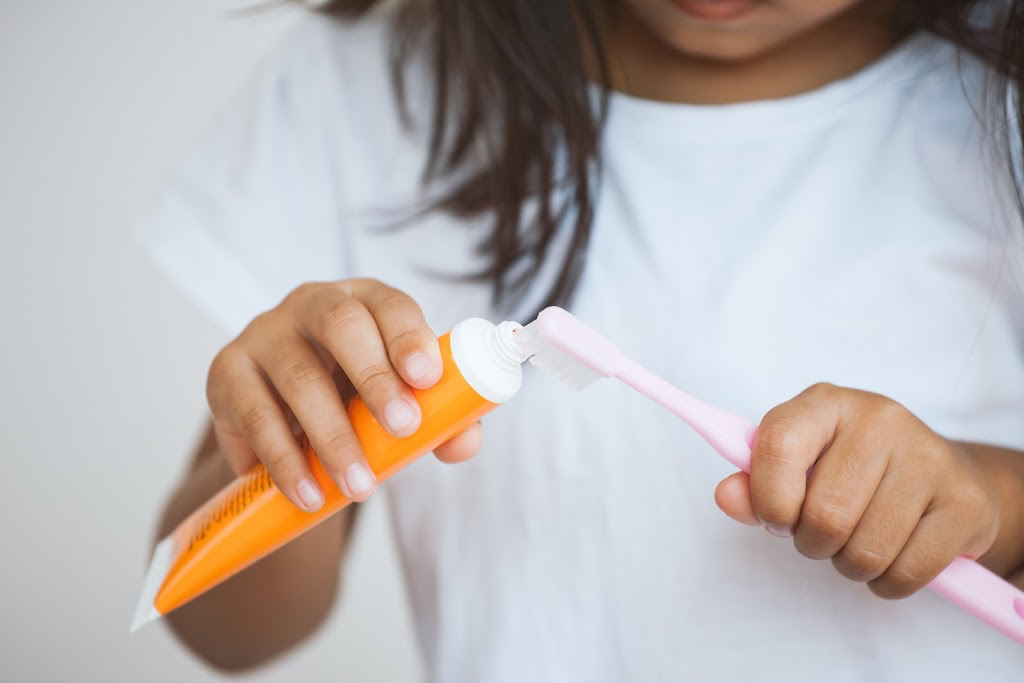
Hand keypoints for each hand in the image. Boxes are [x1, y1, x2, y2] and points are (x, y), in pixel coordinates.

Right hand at [206, 279, 482, 511]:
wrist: (282, 421)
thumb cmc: (354, 399)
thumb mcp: (397, 402)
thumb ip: (440, 419)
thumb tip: (463, 442)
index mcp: (364, 301)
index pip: (389, 304)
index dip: (409, 336)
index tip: (428, 378)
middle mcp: (311, 304)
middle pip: (342, 326)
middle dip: (376, 379)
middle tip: (403, 428)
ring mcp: (264, 333)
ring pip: (299, 377)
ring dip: (333, 436)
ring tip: (361, 486)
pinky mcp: (227, 372)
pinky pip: (256, 415)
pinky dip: (285, 461)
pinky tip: (309, 494)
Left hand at [714, 383, 1007, 597]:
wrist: (939, 473)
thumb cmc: (850, 471)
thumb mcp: (796, 463)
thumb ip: (753, 482)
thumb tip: (726, 497)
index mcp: (824, 403)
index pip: (777, 446)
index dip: (768, 498)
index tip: (777, 519)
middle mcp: (879, 419)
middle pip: (825, 514)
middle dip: (813, 542)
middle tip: (823, 533)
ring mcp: (928, 458)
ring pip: (866, 551)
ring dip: (850, 565)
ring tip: (857, 541)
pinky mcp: (965, 503)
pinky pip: (907, 572)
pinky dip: (888, 582)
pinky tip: (892, 555)